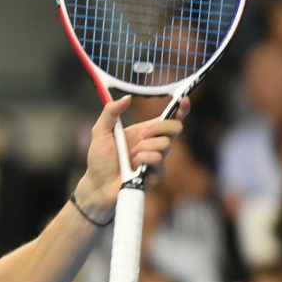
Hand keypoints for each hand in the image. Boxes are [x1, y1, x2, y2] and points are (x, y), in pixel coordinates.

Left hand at [76, 96, 188, 211]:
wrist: (98, 184)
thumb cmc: (99, 159)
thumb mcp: (100, 132)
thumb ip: (110, 113)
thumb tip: (127, 98)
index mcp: (144, 131)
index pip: (168, 118)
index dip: (180, 109)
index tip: (184, 100)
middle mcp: (154, 144)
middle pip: (176, 127)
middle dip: (159, 127)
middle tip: (142, 134)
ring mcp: (157, 159)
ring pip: (165, 144)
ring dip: (144, 147)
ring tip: (130, 156)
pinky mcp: (157, 173)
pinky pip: (157, 159)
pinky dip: (143, 159)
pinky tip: (133, 166)